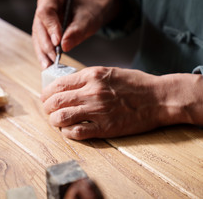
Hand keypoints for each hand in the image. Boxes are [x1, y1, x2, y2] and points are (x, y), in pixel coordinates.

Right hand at [32, 0, 119, 68]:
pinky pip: (40, 42)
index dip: (50, 27)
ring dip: (43, 52)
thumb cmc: (90, 10)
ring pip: (37, 36)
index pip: (46, 11)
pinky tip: (47, 64)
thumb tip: (64, 46)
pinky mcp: (43, 29)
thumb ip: (77, 31)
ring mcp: (42, 18)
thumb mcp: (88, 18)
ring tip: (49, 65)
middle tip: (55, 57)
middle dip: (46, 44)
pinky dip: (44, 54)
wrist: (91, 11)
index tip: (57, 42)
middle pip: (39, 26)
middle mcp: (44, 5)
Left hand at [41, 67, 196, 139]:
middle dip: (47, 108)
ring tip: (57, 121)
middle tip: (49, 111)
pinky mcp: (105, 128)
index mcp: (91, 76)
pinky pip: (76, 132)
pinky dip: (67, 133)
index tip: (45, 98)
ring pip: (61, 118)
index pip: (57, 85)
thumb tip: (66, 85)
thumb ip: (87, 78)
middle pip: (55, 101)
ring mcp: (97, 111)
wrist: (159, 98)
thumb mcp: (108, 72)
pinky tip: (69, 130)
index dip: (46, 93)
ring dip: (54, 121)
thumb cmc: (135, 84)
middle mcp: (91, 92)